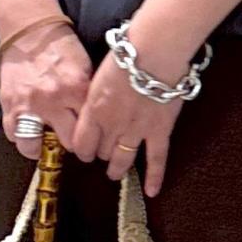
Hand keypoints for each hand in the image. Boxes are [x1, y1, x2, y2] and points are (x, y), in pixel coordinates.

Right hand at [0, 26, 92, 159]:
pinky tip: (27, 129)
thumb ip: (88, 95)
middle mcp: (53, 100)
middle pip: (68, 142)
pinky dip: (20, 135)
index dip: (94, 136)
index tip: (94, 141)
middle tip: (71, 140)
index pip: (91, 127)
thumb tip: (95, 118)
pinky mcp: (10, 104)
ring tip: (44, 143)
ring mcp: (29, 105)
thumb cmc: (58, 44)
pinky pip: (14, 134)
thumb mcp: (85, 67)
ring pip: (33, 146)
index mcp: (77, 88)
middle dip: (72, 143)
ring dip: (40, 147)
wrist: (30, 29)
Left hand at [68, 41, 188, 194]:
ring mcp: (136, 131)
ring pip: (122, 159)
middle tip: (102, 154)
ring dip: (117, 168)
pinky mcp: (160, 131)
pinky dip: (155, 177)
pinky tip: (152, 191)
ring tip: (115, 173)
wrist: (155, 50)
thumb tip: (94, 102)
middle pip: (101, 150)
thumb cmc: (129, 53)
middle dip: (100, 154)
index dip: (82, 150)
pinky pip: (156, 159)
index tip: (83, 151)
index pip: (82, 141)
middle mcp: (112, 125)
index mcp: (94, 109)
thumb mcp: (99, 73)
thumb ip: (95, 94)